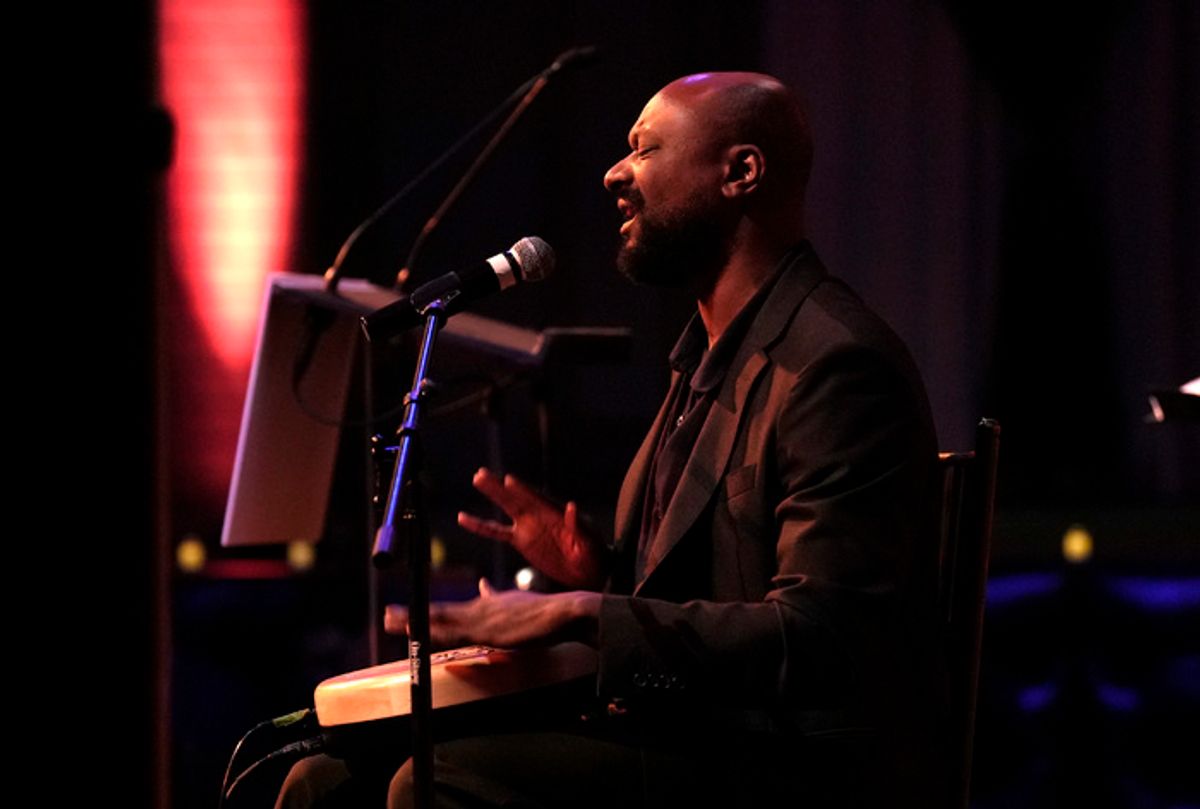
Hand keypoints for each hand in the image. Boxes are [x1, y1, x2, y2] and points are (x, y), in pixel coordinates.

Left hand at [384, 579, 600, 648]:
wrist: (565, 612)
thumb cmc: (548, 611)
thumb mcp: (521, 602)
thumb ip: (500, 597)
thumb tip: (487, 585)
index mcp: (489, 604)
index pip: (456, 609)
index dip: (433, 612)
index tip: (413, 611)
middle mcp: (481, 608)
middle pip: (440, 613)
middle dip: (414, 615)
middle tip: (388, 615)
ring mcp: (481, 618)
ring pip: (440, 620)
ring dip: (414, 621)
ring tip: (390, 620)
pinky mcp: (486, 631)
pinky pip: (452, 633)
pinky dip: (432, 632)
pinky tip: (418, 633)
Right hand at [457, 469, 607, 588]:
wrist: (589, 571)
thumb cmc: (594, 554)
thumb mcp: (589, 541)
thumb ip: (579, 525)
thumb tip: (572, 506)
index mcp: (556, 514)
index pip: (537, 499)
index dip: (523, 490)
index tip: (509, 480)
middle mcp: (540, 516)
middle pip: (517, 498)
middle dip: (500, 487)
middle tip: (481, 473)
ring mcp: (528, 527)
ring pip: (506, 508)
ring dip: (493, 495)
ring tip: (477, 479)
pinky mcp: (521, 541)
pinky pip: (496, 532)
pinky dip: (481, 526)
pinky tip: (464, 518)